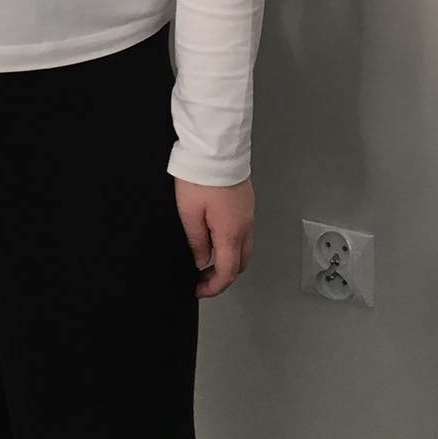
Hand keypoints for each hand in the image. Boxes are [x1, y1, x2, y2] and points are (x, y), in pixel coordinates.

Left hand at [175, 175, 254, 297]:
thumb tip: (202, 261)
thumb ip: (197, 242)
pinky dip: (231, 243)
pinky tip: (214, 238)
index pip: (227, 272)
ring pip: (244, 248)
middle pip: (241, 263)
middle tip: (202, 278)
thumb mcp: (189, 214)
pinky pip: (243, 231)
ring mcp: (248, 213)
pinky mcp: (246, 203)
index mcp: (231, 233)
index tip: (199, 290)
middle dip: (223, 276)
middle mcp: (245, 225)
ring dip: (228, 260)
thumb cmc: (201, 177)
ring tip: (206, 259)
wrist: (216, 148)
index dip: (213, 287)